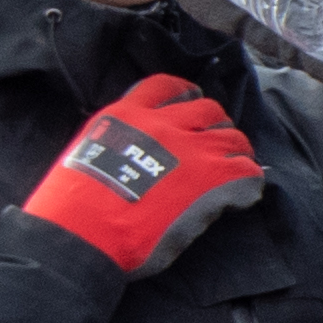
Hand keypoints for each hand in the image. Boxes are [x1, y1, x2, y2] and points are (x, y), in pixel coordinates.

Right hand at [18, 73, 266, 277]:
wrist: (82, 235)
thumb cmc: (73, 206)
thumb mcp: (88, 152)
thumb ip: (120, 141)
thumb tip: (139, 152)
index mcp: (127, 114)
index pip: (167, 87)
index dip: (186, 96)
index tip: (192, 108)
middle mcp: (163, 124)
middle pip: (208, 110)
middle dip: (214, 128)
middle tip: (212, 150)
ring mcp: (192, 149)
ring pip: (233, 139)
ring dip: (236, 155)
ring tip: (231, 173)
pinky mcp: (212, 180)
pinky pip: (248, 172)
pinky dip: (248, 184)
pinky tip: (238, 198)